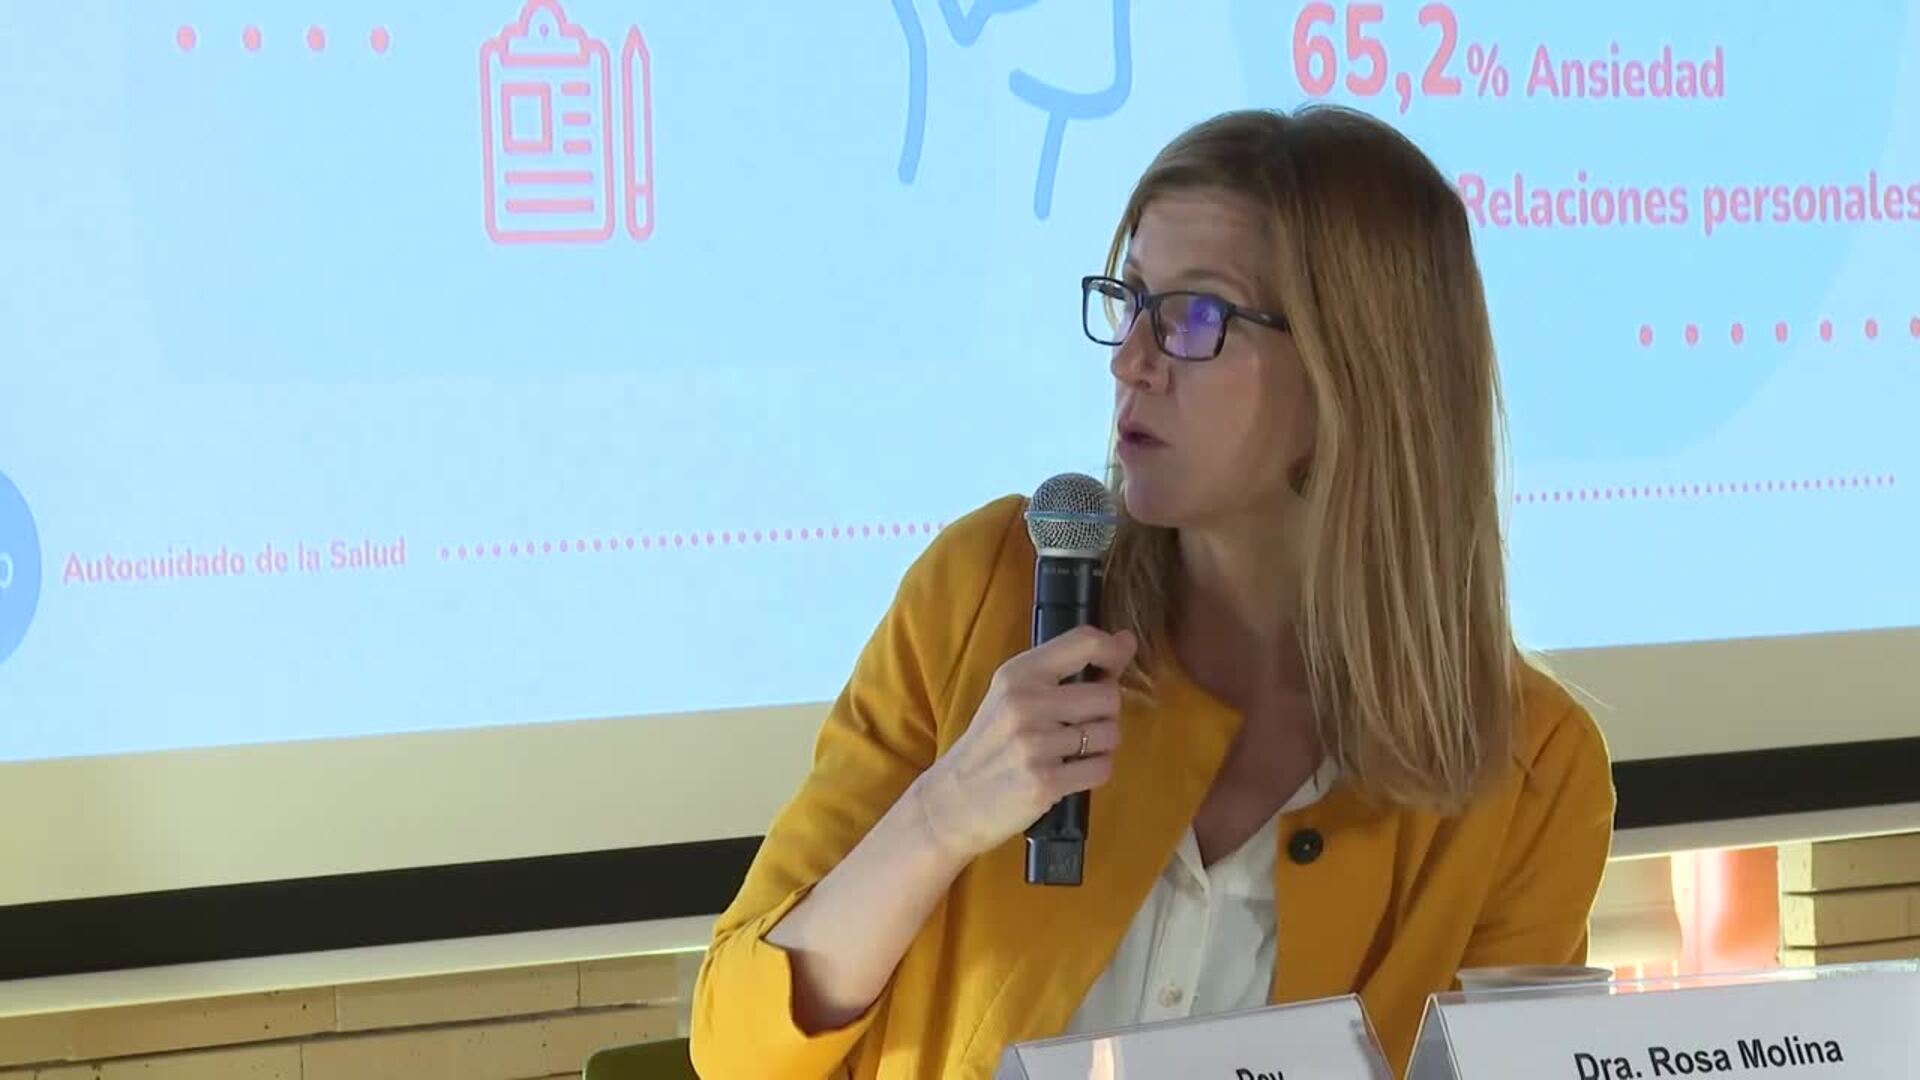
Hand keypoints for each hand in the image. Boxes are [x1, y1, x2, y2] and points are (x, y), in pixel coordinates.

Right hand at [911, 626, 1136, 859]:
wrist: (954, 799)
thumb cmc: (991, 743)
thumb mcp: (1012, 694)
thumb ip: (1065, 667)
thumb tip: (1127, 640)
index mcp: (1018, 674)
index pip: (1085, 642)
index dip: (1115, 651)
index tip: (1115, 667)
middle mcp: (1026, 704)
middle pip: (1108, 696)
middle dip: (1107, 713)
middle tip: (1083, 724)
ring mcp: (1035, 744)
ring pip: (1110, 734)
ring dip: (1102, 746)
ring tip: (1073, 751)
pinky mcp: (1045, 782)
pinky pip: (1102, 769)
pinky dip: (1095, 772)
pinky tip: (1071, 772)